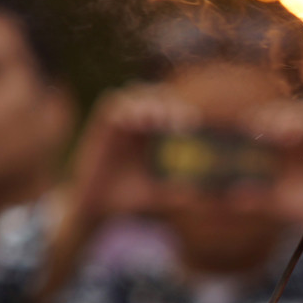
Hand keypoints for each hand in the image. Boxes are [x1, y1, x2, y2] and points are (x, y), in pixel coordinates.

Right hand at [67, 84, 199, 227]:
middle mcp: (136, 124)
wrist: (96, 208)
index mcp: (152, 135)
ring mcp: (117, 123)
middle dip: (166, 102)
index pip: (169, 109)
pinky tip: (135, 122)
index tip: (190, 122)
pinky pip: (111, 105)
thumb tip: (206, 198)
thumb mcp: (157, 196)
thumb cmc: (128, 200)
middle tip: (175, 118)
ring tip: (156, 118)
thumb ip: (179, 194)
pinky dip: (124, 108)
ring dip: (146, 102)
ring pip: (134, 94)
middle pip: (154, 95)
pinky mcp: (100, 127)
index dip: (180, 110)